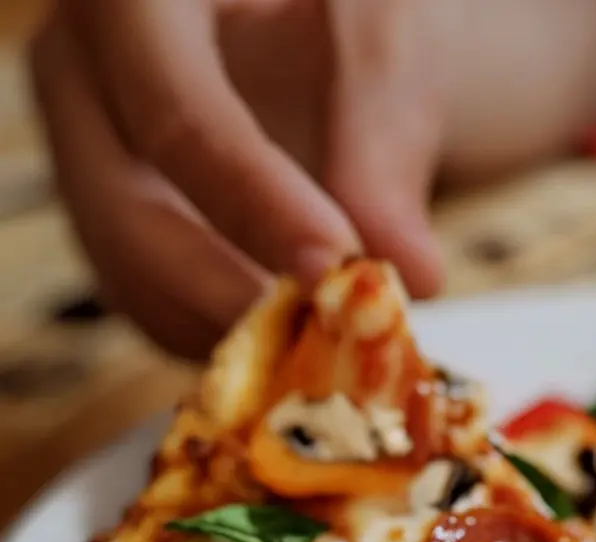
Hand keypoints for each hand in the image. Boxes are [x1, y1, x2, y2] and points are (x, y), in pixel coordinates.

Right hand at [29, 0, 595, 358]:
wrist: (315, 26)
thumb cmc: (344, 13)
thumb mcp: (382, 43)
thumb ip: (388, 144)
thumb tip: (411, 274)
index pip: (178, 117)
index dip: (254, 208)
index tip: (336, 270)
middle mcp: (84, 75)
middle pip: (126, 217)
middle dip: (232, 299)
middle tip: (327, 348)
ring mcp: (89, 156)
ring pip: (131, 279)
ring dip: (233, 337)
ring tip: (330, 355)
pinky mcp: (118, 220)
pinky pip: (152, 304)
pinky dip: (227, 343)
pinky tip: (299, 350)